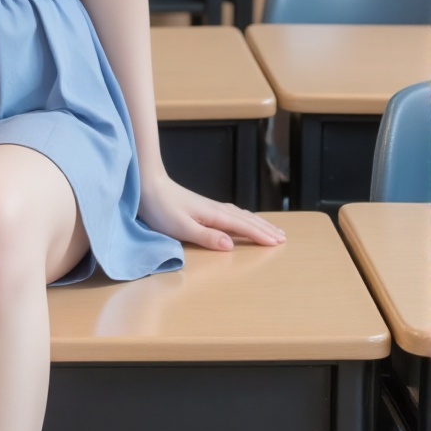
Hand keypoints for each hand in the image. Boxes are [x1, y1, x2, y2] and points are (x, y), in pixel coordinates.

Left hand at [138, 167, 284, 252]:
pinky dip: (244, 217)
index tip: (277, 243)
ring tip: (271, 229)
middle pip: (246, 219)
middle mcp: (215, 209)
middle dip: (265, 228)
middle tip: (283, 237)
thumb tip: (231, 245)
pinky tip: (243, 218)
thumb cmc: (160, 209)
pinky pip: (232, 212)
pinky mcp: (203, 206)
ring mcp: (209, 206)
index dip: (260, 235)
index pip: (243, 227)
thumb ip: (206, 236)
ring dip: (257, 222)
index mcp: (213, 215)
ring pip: (241, 215)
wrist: (147, 185)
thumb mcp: (181, 227)